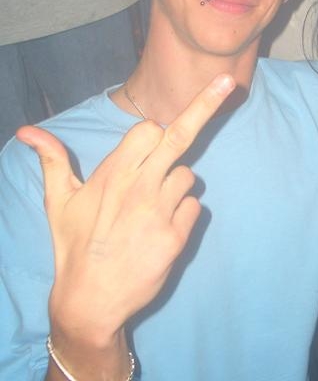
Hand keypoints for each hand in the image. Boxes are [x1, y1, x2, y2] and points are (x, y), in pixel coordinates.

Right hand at [16, 74, 234, 346]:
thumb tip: (26, 130)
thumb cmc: (73, 244)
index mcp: (113, 173)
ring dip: (177, 186)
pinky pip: (195, 208)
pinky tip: (161, 229)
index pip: (148, 129)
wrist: (90, 299)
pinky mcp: (176, 236)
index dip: (153, 132)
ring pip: (188, 176)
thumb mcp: (59, 201)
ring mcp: (160, 211)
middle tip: (227, 81)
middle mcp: (139, 186)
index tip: (156, 134)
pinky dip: (184, 214)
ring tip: (151, 210)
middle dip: (206, 104)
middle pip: (179, 135)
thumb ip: (51, 160)